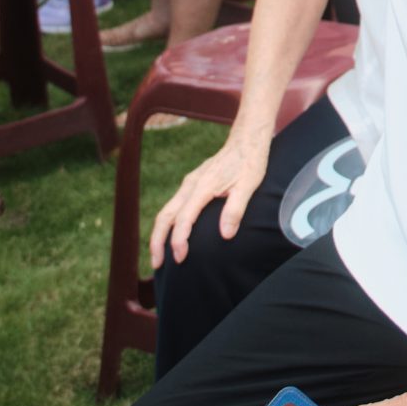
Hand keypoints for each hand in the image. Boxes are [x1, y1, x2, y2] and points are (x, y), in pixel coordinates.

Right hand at [149, 131, 270, 269]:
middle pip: (165, 216)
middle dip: (157, 241)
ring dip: (158, 234)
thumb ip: (236, 209)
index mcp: (204, 186)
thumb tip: (226, 235)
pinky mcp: (191, 185)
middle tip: (157, 264)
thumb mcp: (249, 185)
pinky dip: (166, 224)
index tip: (180, 258)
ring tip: (158, 257)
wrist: (246, 140)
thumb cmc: (250, 163)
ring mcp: (189, 184)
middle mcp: (191, 184)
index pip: (184, 217)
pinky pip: (173, 206)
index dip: (179, 239)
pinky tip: (170, 236)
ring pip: (166, 211)